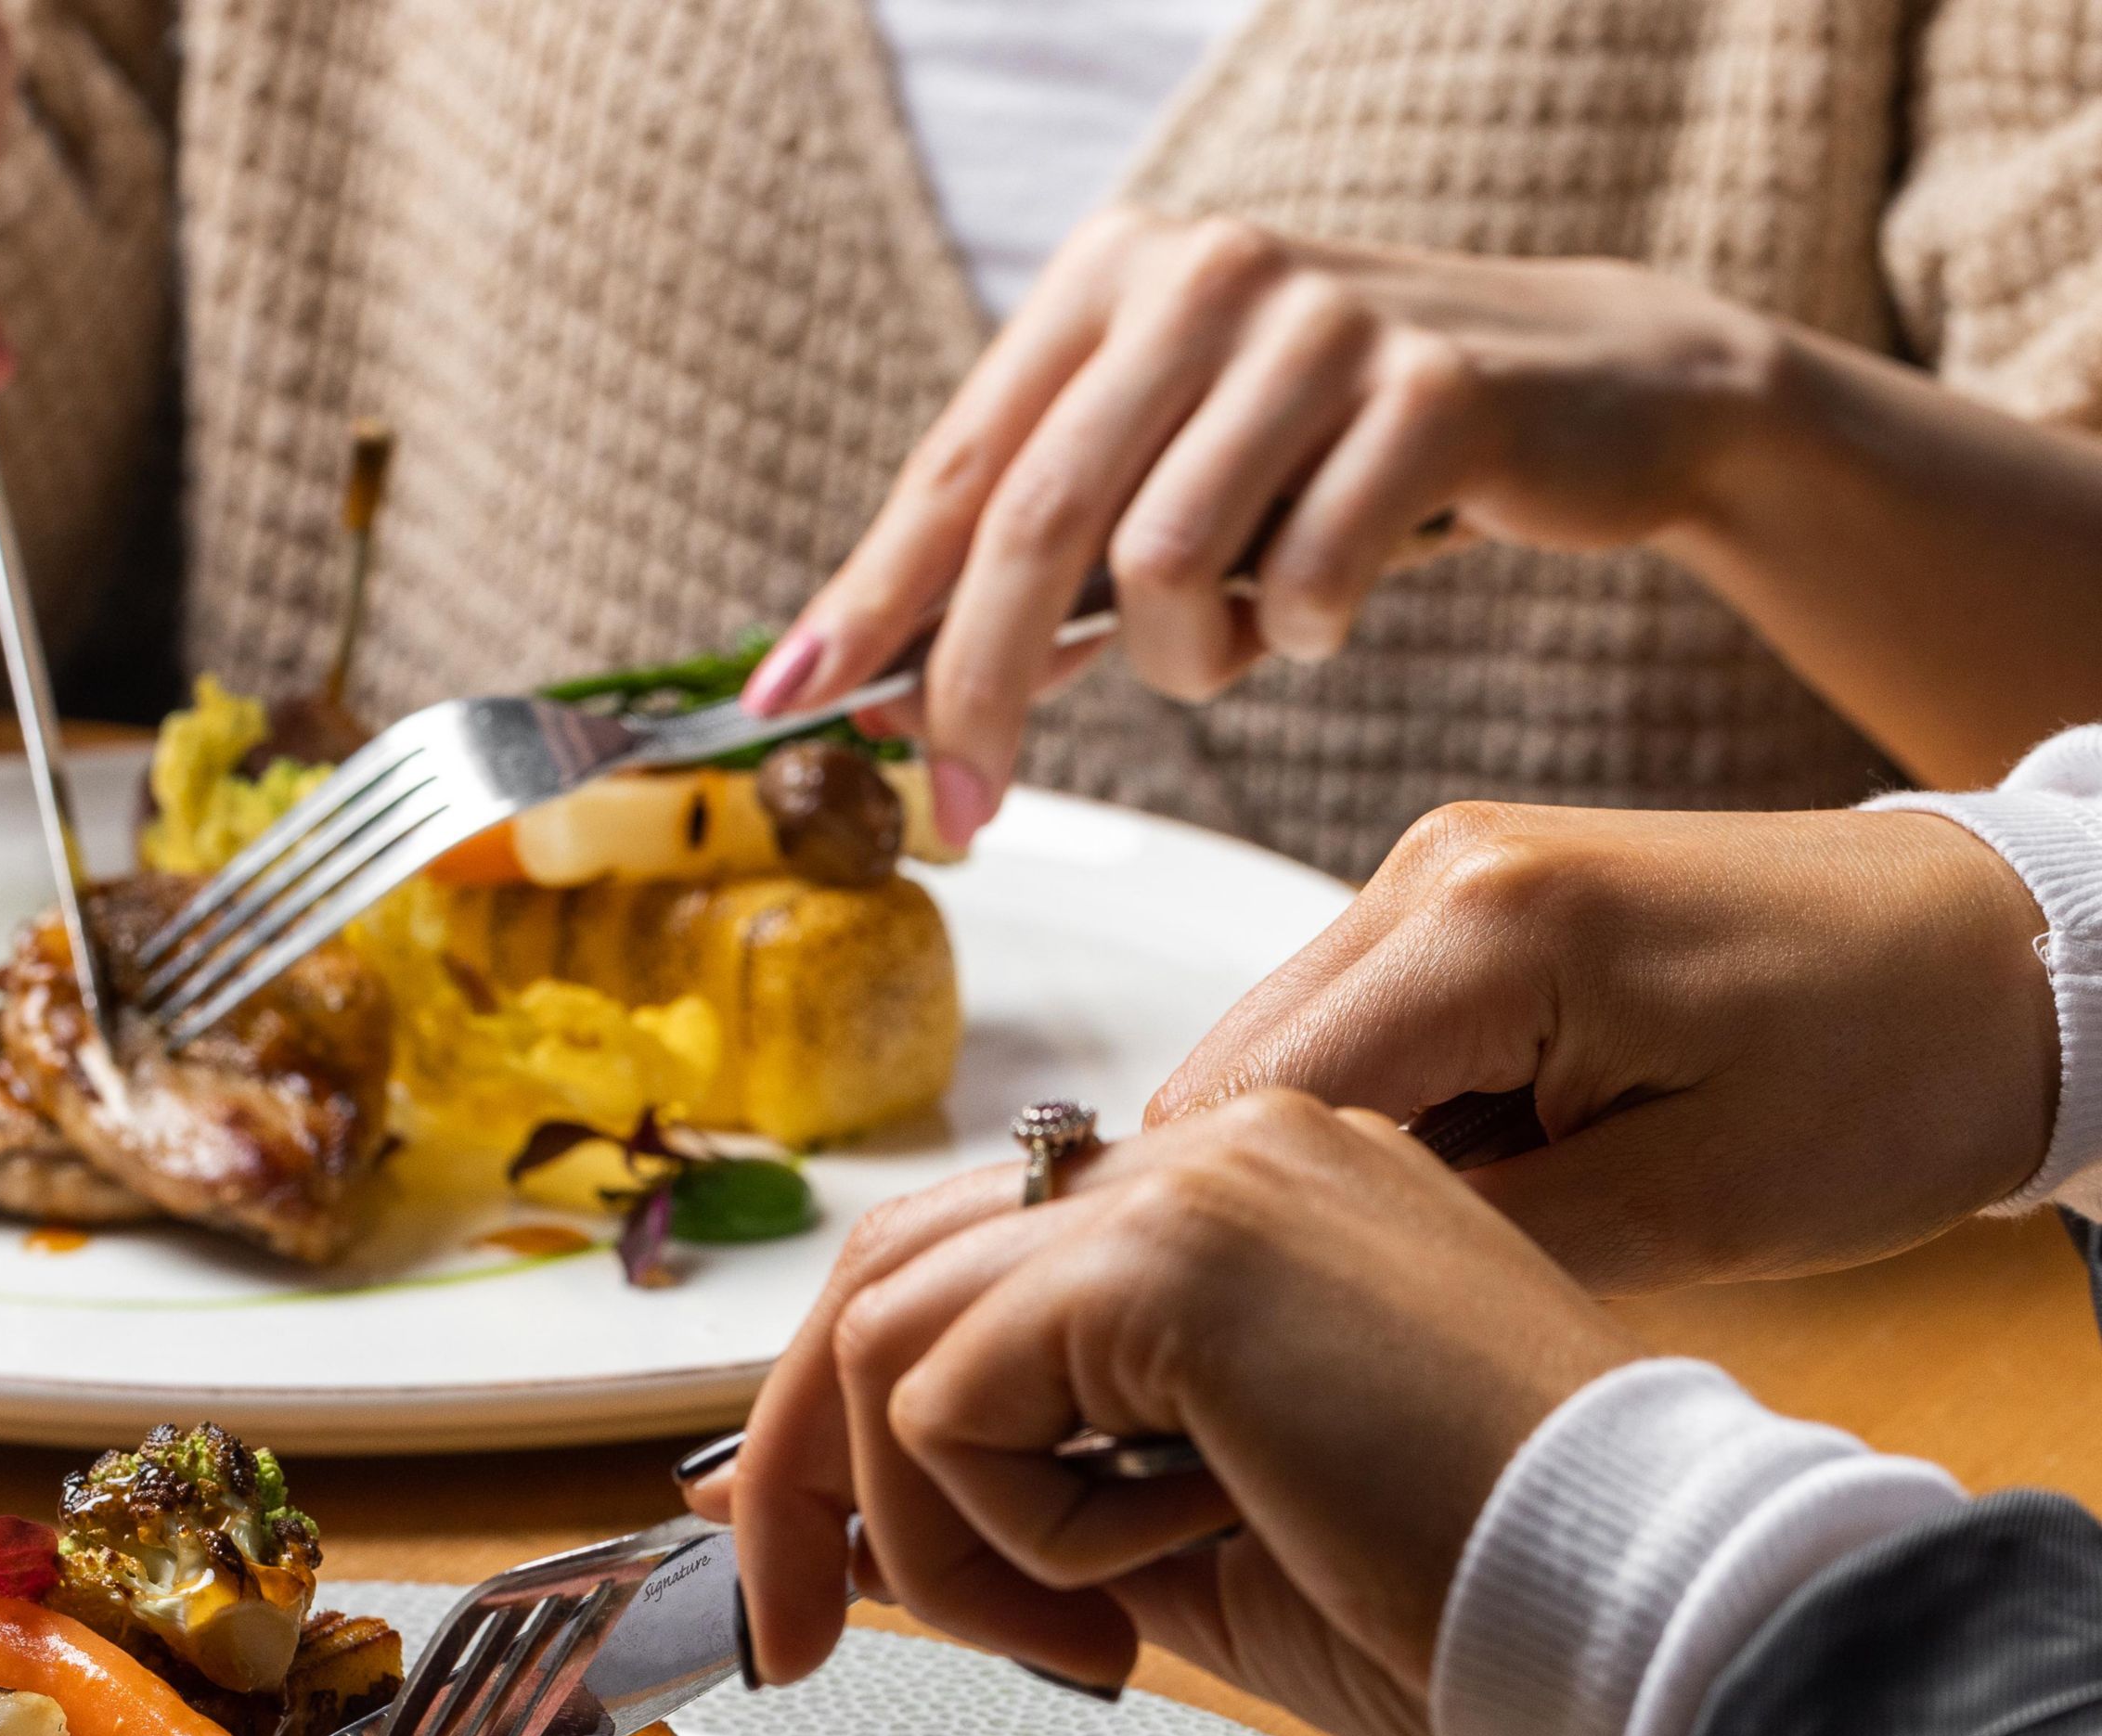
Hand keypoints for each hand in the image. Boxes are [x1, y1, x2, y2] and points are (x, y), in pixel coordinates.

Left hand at [696, 1095, 1637, 1735]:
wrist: (1630, 1612)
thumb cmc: (1458, 1589)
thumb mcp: (1173, 1547)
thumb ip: (1014, 1505)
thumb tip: (835, 1532)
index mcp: (1234, 1200)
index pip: (963, 1263)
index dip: (836, 1407)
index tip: (791, 1548)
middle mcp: (1209, 1152)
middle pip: (883, 1272)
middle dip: (795, 1468)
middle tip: (792, 1632)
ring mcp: (1193, 1183)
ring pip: (885, 1339)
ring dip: (931, 1531)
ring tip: (1078, 1625)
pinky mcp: (1174, 1257)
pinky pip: (950, 1404)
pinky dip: (1010, 1533)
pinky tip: (1152, 1574)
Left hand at [743, 210, 1779, 844]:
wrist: (1591, 390)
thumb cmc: (1335, 456)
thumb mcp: (1171, 479)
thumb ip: (1027, 569)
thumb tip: (860, 691)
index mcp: (1112, 277)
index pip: (955, 468)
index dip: (869, 603)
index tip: (801, 711)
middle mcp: (1203, 272)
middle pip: (1033, 525)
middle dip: (980, 690)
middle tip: (968, 807)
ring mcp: (1322, 319)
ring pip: (1165, 566)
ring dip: (1185, 659)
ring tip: (1239, 640)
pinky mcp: (1433, 385)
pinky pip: (1306, 580)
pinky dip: (1301, 634)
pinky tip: (1333, 606)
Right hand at [1152, 802, 2060, 1293]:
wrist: (2020, 957)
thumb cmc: (1900, 1071)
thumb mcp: (1687, 1209)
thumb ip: (1467, 1241)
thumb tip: (1292, 1295)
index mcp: (1480, 926)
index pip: (1234, 1111)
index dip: (1207, 1248)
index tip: (1235, 1357)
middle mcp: (1434, 868)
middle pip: (1223, 1078)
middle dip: (1244, 1215)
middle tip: (1317, 1333)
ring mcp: (1445, 871)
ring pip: (1273, 1062)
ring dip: (1307, 1176)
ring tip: (1414, 1264)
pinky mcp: (1472, 898)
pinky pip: (1348, 1034)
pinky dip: (1368, 1131)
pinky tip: (1455, 1196)